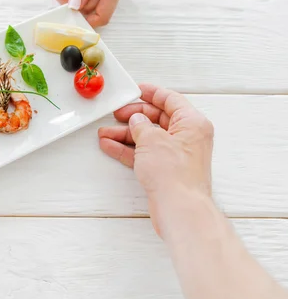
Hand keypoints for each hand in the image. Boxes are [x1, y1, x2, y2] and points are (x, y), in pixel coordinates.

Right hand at [98, 84, 213, 236]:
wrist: (179, 208)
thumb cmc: (176, 175)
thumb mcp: (152, 140)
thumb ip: (141, 126)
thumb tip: (137, 121)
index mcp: (193, 123)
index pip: (171, 100)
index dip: (152, 93)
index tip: (137, 90)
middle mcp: (188, 138)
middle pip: (158, 119)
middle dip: (134, 116)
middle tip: (117, 114)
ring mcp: (176, 155)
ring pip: (148, 137)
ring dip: (126, 134)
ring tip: (106, 133)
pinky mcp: (166, 170)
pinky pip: (144, 153)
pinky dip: (128, 149)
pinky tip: (110, 146)